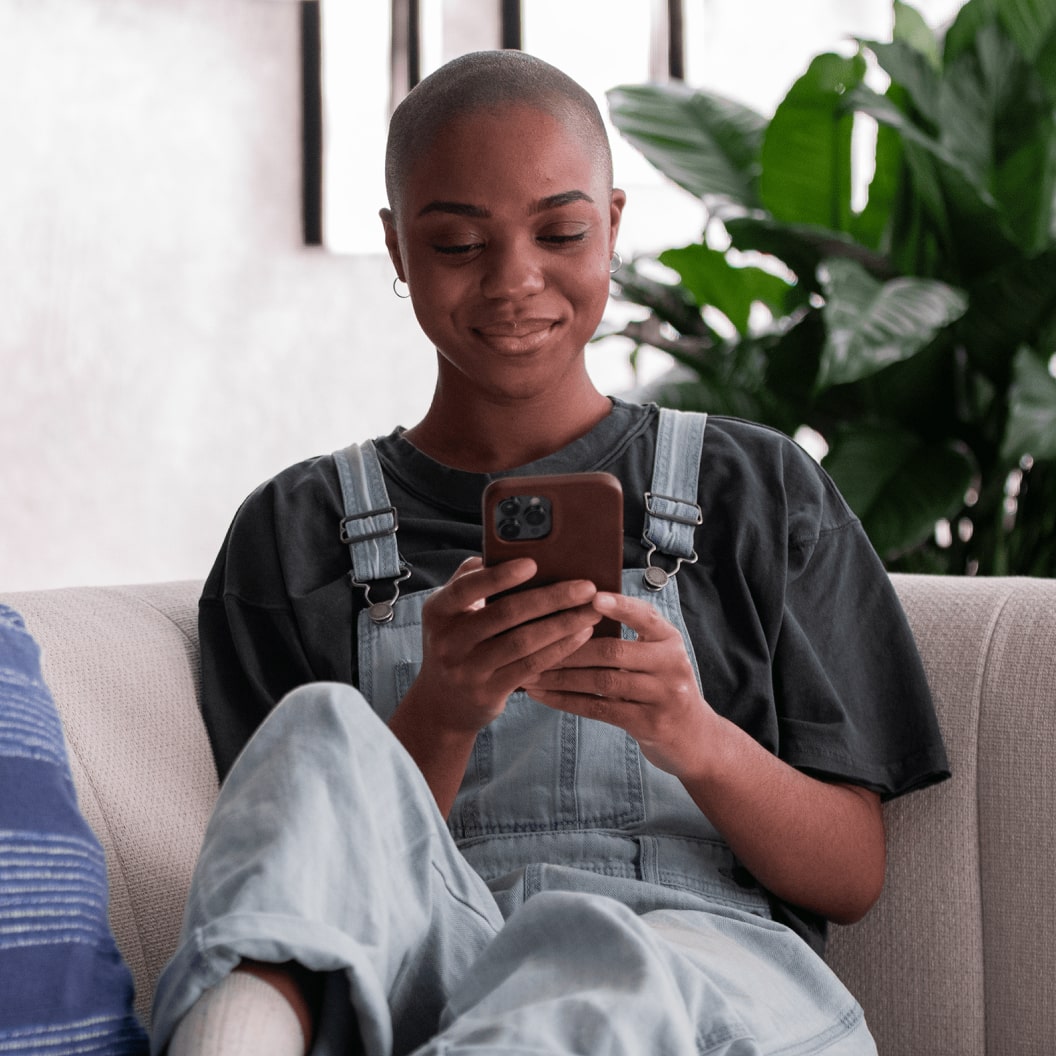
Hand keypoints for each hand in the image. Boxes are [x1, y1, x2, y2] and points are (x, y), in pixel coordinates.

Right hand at [406, 557, 602, 736]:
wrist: (442, 704)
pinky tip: (581, 635)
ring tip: (592, 611)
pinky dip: (559, 649)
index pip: (466, 589)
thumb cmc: (457, 643)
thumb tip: (500, 551)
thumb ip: (470, 581)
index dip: (499, 576)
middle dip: (551, 598)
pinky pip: (530, 666)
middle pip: (505, 613)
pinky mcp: (488, 692)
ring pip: (523, 641)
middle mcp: (448, 640)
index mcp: (438, 611)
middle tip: (586, 587)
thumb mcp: (450, 613)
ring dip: (563, 624)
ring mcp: (467, 669)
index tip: (533, 563)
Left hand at [521, 591, 717, 778]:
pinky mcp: (650, 724)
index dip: (619, 606)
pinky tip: (543, 696)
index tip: (592, 596)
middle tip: (532, 644)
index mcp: (670, 640)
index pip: (644, 616)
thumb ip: (631, 638)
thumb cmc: (663, 689)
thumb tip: (575, 613)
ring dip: (561, 677)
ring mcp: (664, 696)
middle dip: (568, 649)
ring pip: (603, 681)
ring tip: (529, 673)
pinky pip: (600, 709)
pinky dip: (567, 701)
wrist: (696, 741)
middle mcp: (671, 664)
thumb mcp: (658, 658)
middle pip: (613, 651)